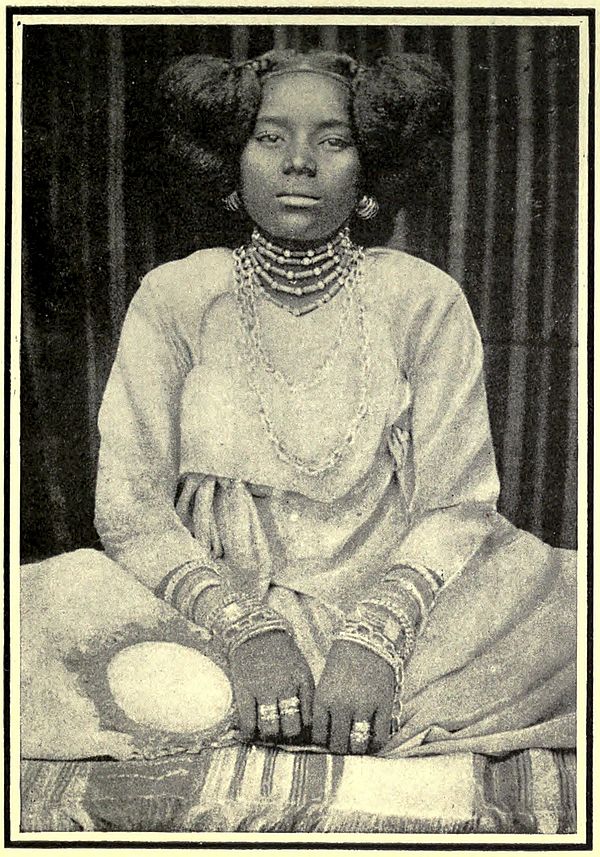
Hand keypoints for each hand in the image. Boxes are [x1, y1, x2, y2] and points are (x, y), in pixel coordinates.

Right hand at [229, 630, 314, 744]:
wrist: (256, 631)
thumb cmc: (282, 653)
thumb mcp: (302, 670)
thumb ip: (307, 695)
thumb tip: (308, 724)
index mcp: (302, 683)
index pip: (309, 720)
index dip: (306, 732)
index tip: (300, 733)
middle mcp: (285, 688)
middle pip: (291, 728)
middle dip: (288, 736)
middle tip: (282, 734)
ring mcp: (264, 691)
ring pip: (270, 729)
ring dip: (269, 736)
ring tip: (266, 733)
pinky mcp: (244, 691)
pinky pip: (247, 722)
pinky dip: (248, 734)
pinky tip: (248, 735)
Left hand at [312, 640, 394, 754]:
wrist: (368, 637)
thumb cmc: (343, 660)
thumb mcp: (325, 683)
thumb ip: (324, 709)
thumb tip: (322, 737)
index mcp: (323, 698)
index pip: (318, 737)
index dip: (323, 744)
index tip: (327, 743)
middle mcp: (341, 705)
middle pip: (337, 745)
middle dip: (339, 750)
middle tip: (343, 747)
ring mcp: (364, 706)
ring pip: (358, 745)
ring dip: (356, 749)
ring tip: (357, 746)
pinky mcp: (384, 705)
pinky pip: (379, 737)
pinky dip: (376, 745)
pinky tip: (372, 742)